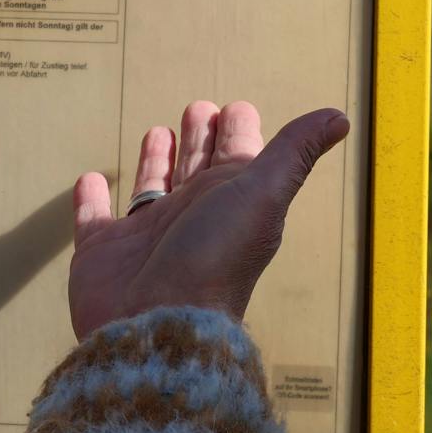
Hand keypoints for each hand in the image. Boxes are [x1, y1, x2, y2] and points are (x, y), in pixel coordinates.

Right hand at [68, 100, 351, 339]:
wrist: (159, 325)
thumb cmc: (215, 258)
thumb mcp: (263, 195)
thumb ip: (295, 153)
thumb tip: (341, 117)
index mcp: (229, 200)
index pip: (237, 155)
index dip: (239, 131)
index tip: (237, 106)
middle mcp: (191, 216)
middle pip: (196, 167)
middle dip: (200, 137)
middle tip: (198, 107)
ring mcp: (145, 236)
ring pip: (151, 188)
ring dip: (155, 160)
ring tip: (157, 130)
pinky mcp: (102, 253)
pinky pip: (94, 218)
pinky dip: (90, 200)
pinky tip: (90, 179)